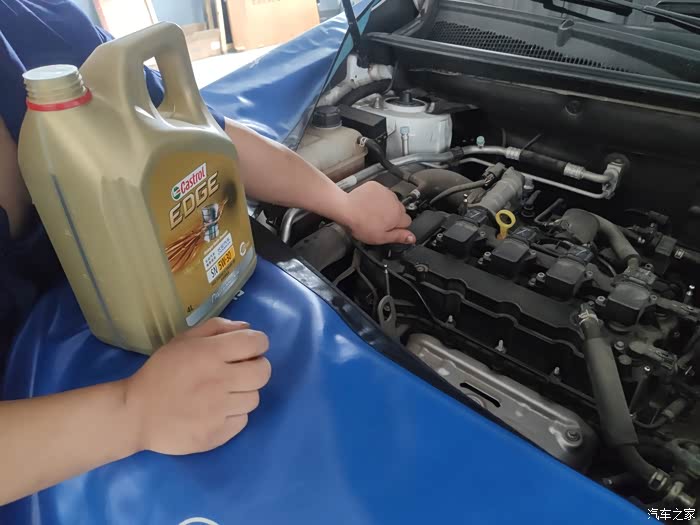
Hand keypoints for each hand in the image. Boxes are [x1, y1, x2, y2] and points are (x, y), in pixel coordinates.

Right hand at [122, 318, 270, 454]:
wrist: (136, 414)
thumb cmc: (161, 372)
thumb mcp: (184, 340)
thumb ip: (217, 328)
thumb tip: (248, 328)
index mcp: (211, 354)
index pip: (256, 343)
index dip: (257, 343)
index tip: (247, 349)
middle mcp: (220, 380)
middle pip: (264, 372)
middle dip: (257, 368)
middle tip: (240, 371)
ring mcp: (220, 410)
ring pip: (255, 397)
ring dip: (243, 393)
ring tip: (223, 393)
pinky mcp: (218, 433)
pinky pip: (243, 420)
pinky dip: (234, 415)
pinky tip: (216, 411)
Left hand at [342, 181, 414, 244]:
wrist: (346, 209)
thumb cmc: (361, 224)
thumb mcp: (381, 237)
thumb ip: (399, 237)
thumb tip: (412, 238)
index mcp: (398, 215)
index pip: (407, 221)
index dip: (398, 227)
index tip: (389, 229)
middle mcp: (395, 201)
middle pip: (400, 210)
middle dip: (393, 216)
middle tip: (379, 222)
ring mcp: (386, 191)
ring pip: (391, 201)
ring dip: (386, 206)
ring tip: (372, 213)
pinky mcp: (377, 186)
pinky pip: (382, 192)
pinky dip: (378, 197)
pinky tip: (369, 204)